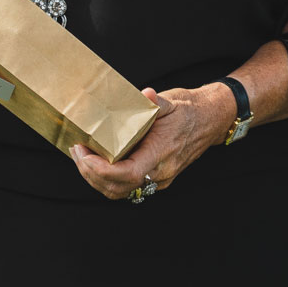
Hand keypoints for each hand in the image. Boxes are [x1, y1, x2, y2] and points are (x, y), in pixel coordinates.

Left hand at [70, 85, 233, 201]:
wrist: (211, 120)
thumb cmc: (190, 111)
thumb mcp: (172, 102)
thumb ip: (156, 102)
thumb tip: (146, 94)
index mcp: (162, 153)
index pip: (129, 174)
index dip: (103, 171)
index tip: (86, 156)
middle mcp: (160, 172)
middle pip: (118, 188)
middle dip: (91, 174)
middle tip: (76, 151)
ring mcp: (159, 179)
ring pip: (120, 192)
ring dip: (96, 179)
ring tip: (81, 157)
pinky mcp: (156, 178)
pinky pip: (127, 187)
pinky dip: (107, 179)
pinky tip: (96, 163)